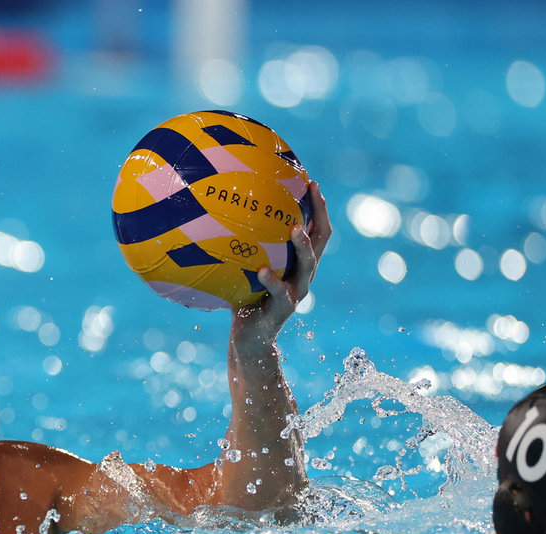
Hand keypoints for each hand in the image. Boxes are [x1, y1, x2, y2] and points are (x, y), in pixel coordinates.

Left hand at [232, 181, 330, 348]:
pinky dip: (271, 280)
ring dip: (302, 246)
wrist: (250, 338)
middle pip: (320, 242)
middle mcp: (303, 275)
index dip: (318, 207)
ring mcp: (296, 293)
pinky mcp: (283, 310)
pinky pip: (281, 293)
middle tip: (312, 192)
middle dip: (319, 215)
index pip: (316, 230)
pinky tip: (261, 269)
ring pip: (307, 267)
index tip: (312, 182)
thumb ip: (245, 245)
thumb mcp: (247, 267)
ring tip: (294, 229)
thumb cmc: (245, 297)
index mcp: (297, 263)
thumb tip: (224, 211)